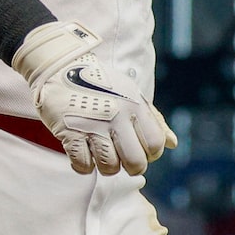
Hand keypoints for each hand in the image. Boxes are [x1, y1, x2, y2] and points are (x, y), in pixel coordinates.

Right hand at [12, 22, 175, 175]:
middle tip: (120, 159)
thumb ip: (154, 119)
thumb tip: (173, 143)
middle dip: (129, 167)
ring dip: (104, 166)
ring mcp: (94, 124)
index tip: (138, 150)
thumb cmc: (100, 85)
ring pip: (109, 167)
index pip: (155, 145)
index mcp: (135, 106)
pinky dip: (82, 165)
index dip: (149, 154)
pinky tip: (81, 152)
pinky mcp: (70, 131)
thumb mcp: (131, 94)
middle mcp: (118, 115)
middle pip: (135, 162)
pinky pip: (83, 164)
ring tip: (99, 154)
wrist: (61, 66)